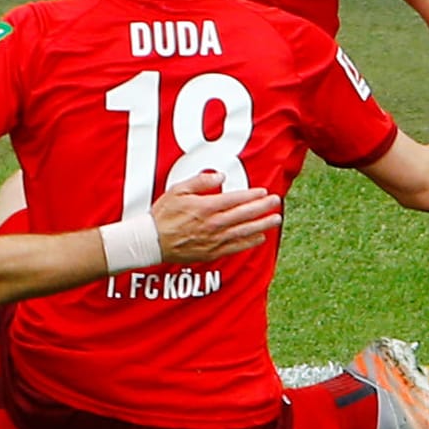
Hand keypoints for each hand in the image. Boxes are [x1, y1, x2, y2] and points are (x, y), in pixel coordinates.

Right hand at [151, 171, 281, 263]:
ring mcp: (214, 239)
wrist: (152, 241)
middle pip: (244, 214)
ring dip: (262, 224)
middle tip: (276, 202)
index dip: (252, 195)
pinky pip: (236, 247)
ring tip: (276, 219)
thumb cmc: (163, 214)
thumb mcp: (177, 191)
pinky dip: (250, 242)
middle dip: (263, 207)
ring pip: (244, 231)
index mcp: (205, 207)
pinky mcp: (212, 252)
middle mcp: (213, 224)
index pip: (235, 199)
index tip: (264, 191)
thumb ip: (200, 182)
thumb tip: (220, 176)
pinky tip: (260, 237)